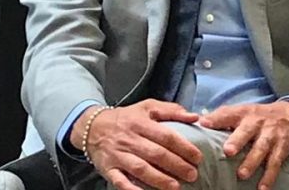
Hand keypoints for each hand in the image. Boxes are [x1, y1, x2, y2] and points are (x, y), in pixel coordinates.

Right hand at [71, 99, 202, 189]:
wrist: (91, 126)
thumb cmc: (125, 118)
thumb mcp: (147, 107)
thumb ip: (172, 110)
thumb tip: (195, 117)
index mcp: (141, 123)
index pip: (166, 136)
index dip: (184, 147)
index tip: (197, 157)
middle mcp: (130, 139)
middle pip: (156, 154)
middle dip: (176, 165)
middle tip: (192, 174)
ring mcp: (118, 155)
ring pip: (140, 169)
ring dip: (159, 179)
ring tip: (176, 187)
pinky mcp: (109, 169)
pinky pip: (120, 181)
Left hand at [198, 102, 288, 189]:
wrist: (288, 116)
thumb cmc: (256, 117)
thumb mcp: (240, 112)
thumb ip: (220, 117)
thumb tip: (199, 123)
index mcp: (243, 114)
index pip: (228, 114)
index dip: (216, 118)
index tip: (204, 124)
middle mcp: (257, 123)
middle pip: (246, 131)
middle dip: (237, 141)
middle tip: (228, 151)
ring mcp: (270, 135)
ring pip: (261, 148)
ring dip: (252, 162)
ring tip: (242, 175)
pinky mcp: (282, 148)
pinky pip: (275, 163)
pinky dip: (269, 176)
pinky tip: (262, 188)